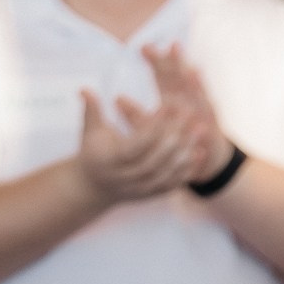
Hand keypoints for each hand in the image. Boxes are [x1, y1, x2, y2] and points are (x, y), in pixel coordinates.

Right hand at [76, 88, 208, 205]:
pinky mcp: (148, 195)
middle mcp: (122, 178)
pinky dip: (186, 170)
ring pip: (165, 174)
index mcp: (108, 161)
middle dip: (174, 138)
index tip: (168, 105)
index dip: (153, 126)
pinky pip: (170, 185)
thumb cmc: (94, 151)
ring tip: (199, 130)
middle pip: (153, 160)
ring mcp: (136, 189)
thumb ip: (91, 110)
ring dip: (184, 153)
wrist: (93, 186)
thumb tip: (84, 88)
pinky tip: (198, 153)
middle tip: (192, 114)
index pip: (135, 145)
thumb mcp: (90, 131)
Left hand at [142, 44, 234, 183]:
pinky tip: (206, 107)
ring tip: (191, 69)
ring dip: (196, 83)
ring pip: (199, 95)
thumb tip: (116, 99)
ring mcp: (203, 113)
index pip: (165, 76)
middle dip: (178, 64)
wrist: (206, 160)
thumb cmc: (174, 141)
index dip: (157, 62)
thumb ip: (136, 114)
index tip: (144, 47)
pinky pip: (210, 117)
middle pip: (183, 79)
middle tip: (172, 46)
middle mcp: (190, 102)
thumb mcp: (152, 127)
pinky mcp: (212, 127)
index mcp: (175, 99)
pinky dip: (208, 111)